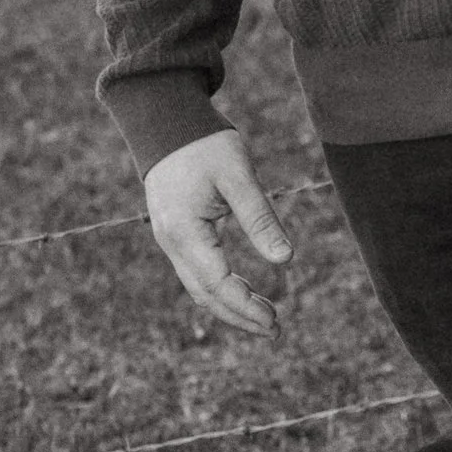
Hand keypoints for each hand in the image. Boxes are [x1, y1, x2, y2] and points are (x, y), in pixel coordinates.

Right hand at [142, 127, 291, 334]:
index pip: (218, 284)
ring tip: (264, 317)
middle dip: (239, 316)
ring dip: (230, 307)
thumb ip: (260, 219)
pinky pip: (196, 273)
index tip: (274, 320)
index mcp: (185, 231)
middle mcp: (171, 243)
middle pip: (206, 296)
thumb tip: (286, 260)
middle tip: (274, 330)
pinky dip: (220, 289)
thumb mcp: (239, 176)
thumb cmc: (204, 143)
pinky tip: (243, 292)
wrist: (165, 121)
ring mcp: (169, 240)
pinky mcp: (174, 234)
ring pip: (199, 288)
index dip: (246, 306)